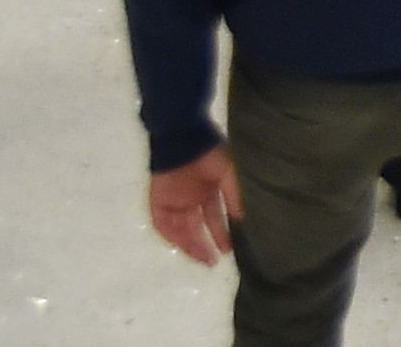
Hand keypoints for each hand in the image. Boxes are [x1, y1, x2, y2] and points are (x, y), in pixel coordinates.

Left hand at [146, 150, 238, 266]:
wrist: (183, 139)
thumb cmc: (209, 154)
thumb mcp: (228, 174)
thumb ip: (234, 196)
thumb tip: (243, 218)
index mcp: (208, 192)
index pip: (214, 218)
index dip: (221, 233)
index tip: (230, 249)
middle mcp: (191, 200)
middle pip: (197, 228)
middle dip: (205, 245)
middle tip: (214, 261)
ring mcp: (174, 201)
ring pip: (181, 229)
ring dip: (190, 244)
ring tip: (203, 258)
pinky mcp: (158, 201)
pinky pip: (162, 224)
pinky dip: (171, 235)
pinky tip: (182, 245)